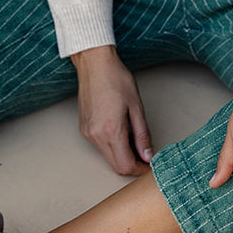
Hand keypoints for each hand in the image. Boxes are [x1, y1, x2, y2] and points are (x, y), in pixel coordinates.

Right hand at [71, 45, 153, 175]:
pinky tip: (119, 130)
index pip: (125, 165)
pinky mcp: (83, 128)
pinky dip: (111, 144)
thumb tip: (148, 155)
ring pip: (107, 156)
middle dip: (132, 164)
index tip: (149, 164)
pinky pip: (99, 145)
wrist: (94, 64)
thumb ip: (142, 134)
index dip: (140, 169)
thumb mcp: (136, 106)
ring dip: (121, 154)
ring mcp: (88, 132)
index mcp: (111, 130)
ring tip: (133, 137)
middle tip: (145, 154)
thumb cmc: (116, 78)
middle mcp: (96, 135)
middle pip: (115, 165)